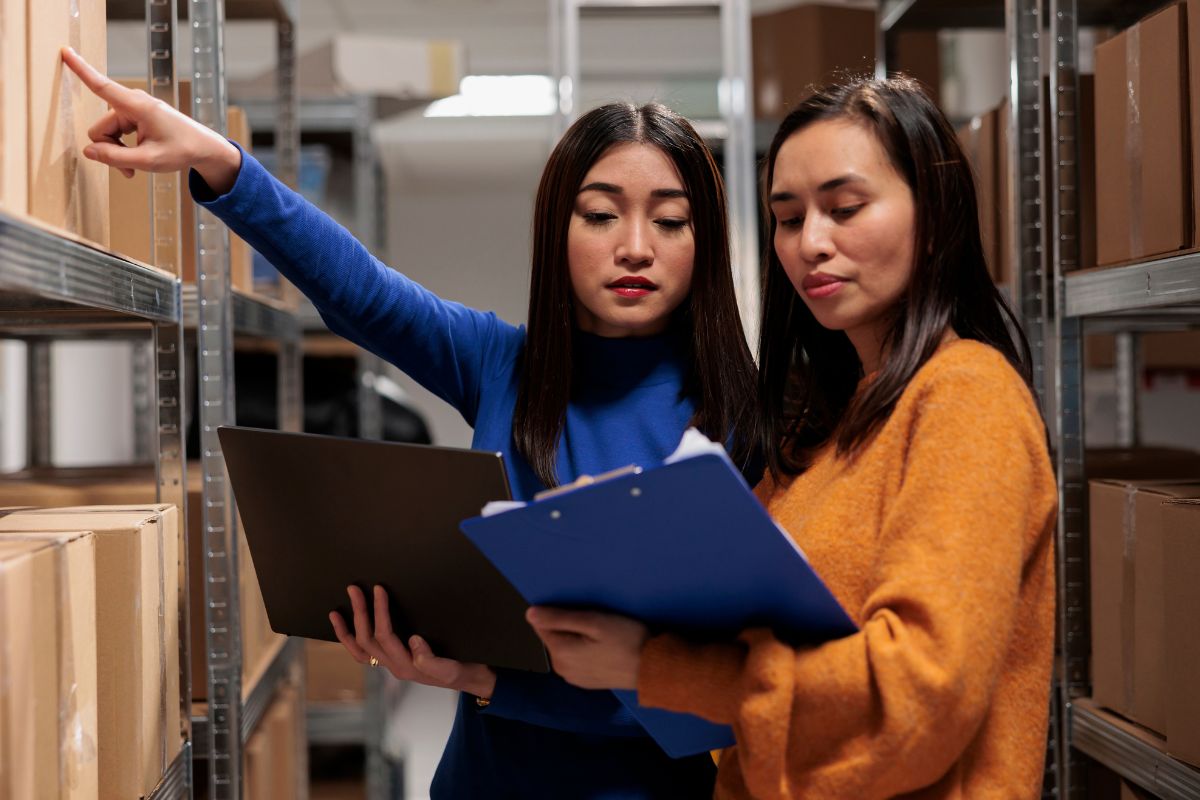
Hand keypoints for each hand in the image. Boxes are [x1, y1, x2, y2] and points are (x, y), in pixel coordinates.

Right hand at [59, 46, 240, 191]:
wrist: (204, 148)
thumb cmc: (182, 151)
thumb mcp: (148, 161)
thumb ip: (115, 157)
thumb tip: (88, 151)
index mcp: (137, 106)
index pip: (102, 86)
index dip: (81, 70)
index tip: (64, 51)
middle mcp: (133, 103)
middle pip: (101, 128)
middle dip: (109, 150)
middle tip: (127, 170)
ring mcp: (134, 109)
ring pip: (107, 133)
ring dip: (116, 152)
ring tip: (134, 169)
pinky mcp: (136, 116)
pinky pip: (117, 132)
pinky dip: (123, 148)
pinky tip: (135, 162)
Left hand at [330, 585, 496, 698]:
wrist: (469, 679)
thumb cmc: (462, 670)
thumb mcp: (452, 668)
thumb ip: (432, 660)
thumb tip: (414, 641)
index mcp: (407, 666)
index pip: (386, 636)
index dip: (380, 612)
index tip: (380, 590)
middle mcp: (394, 666)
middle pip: (368, 640)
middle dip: (359, 612)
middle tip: (354, 588)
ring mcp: (390, 664)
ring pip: (361, 648)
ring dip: (348, 627)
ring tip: (337, 610)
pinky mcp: (392, 660)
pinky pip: (363, 654)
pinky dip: (349, 640)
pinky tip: (343, 626)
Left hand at [525, 607, 647, 689]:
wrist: (653, 669)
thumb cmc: (628, 641)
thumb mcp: (594, 622)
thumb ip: (560, 618)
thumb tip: (531, 613)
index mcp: (561, 653)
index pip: (542, 624)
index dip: (559, 613)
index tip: (581, 611)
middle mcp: (562, 669)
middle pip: (554, 637)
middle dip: (569, 626)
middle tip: (595, 623)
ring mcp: (573, 677)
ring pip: (565, 647)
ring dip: (578, 638)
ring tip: (602, 635)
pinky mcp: (585, 681)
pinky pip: (576, 659)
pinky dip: (585, 651)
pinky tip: (604, 648)